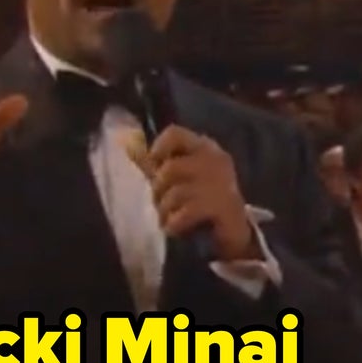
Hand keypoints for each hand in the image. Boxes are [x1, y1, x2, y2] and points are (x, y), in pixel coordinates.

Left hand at [142, 126, 256, 259]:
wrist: (234, 228)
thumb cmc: (201, 198)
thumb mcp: (178, 177)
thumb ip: (155, 162)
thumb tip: (127, 144)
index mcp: (204, 146)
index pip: (175, 134)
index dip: (157, 150)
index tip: (154, 167)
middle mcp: (215, 159)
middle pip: (170, 169)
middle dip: (159, 190)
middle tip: (162, 203)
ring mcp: (221, 183)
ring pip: (176, 193)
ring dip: (165, 210)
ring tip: (168, 218)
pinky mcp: (223, 206)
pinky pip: (186, 213)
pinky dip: (174, 224)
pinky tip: (175, 228)